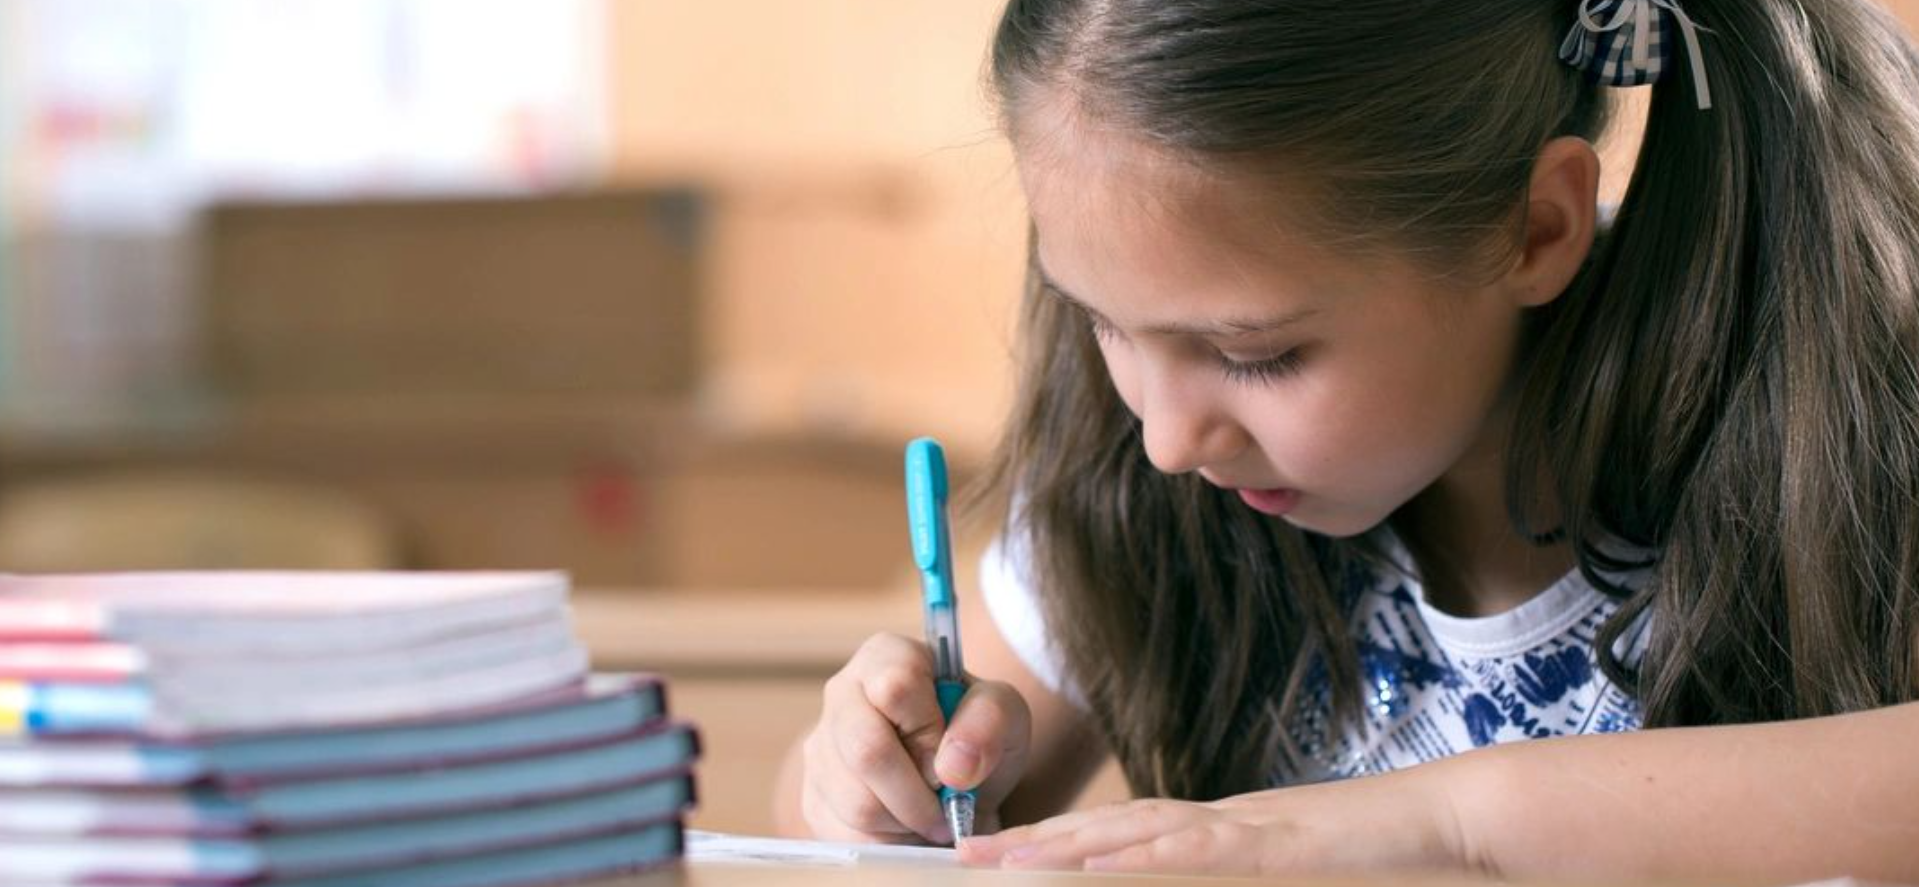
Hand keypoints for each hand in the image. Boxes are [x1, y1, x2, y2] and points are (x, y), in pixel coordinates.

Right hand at [798, 632, 1032, 844]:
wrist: (954, 783)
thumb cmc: (975, 737)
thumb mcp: (1005, 716)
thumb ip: (989, 721)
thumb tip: (951, 766)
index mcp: (885, 656)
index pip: (895, 685)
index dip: (929, 730)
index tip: (951, 754)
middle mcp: (842, 694)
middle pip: (866, 748)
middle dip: (918, 792)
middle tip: (946, 804)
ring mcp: (820, 747)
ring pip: (857, 801)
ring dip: (908, 821)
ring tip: (930, 813)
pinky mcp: (813, 797)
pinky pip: (848, 834)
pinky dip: (890, 842)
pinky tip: (906, 826)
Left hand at [956, 756, 1477, 875]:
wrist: (1446, 818)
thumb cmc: (1374, 853)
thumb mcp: (1286, 872)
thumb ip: (1235, 873)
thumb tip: (1175, 884)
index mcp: (1216, 829)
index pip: (1118, 834)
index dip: (1054, 842)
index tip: (996, 854)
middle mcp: (1216, 820)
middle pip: (1107, 827)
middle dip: (1032, 841)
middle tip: (962, 852)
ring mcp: (1242, 827)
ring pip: (1133, 833)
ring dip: (1062, 846)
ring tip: (1000, 860)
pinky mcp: (1271, 845)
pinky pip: (1194, 851)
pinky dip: (1139, 858)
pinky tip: (1092, 867)